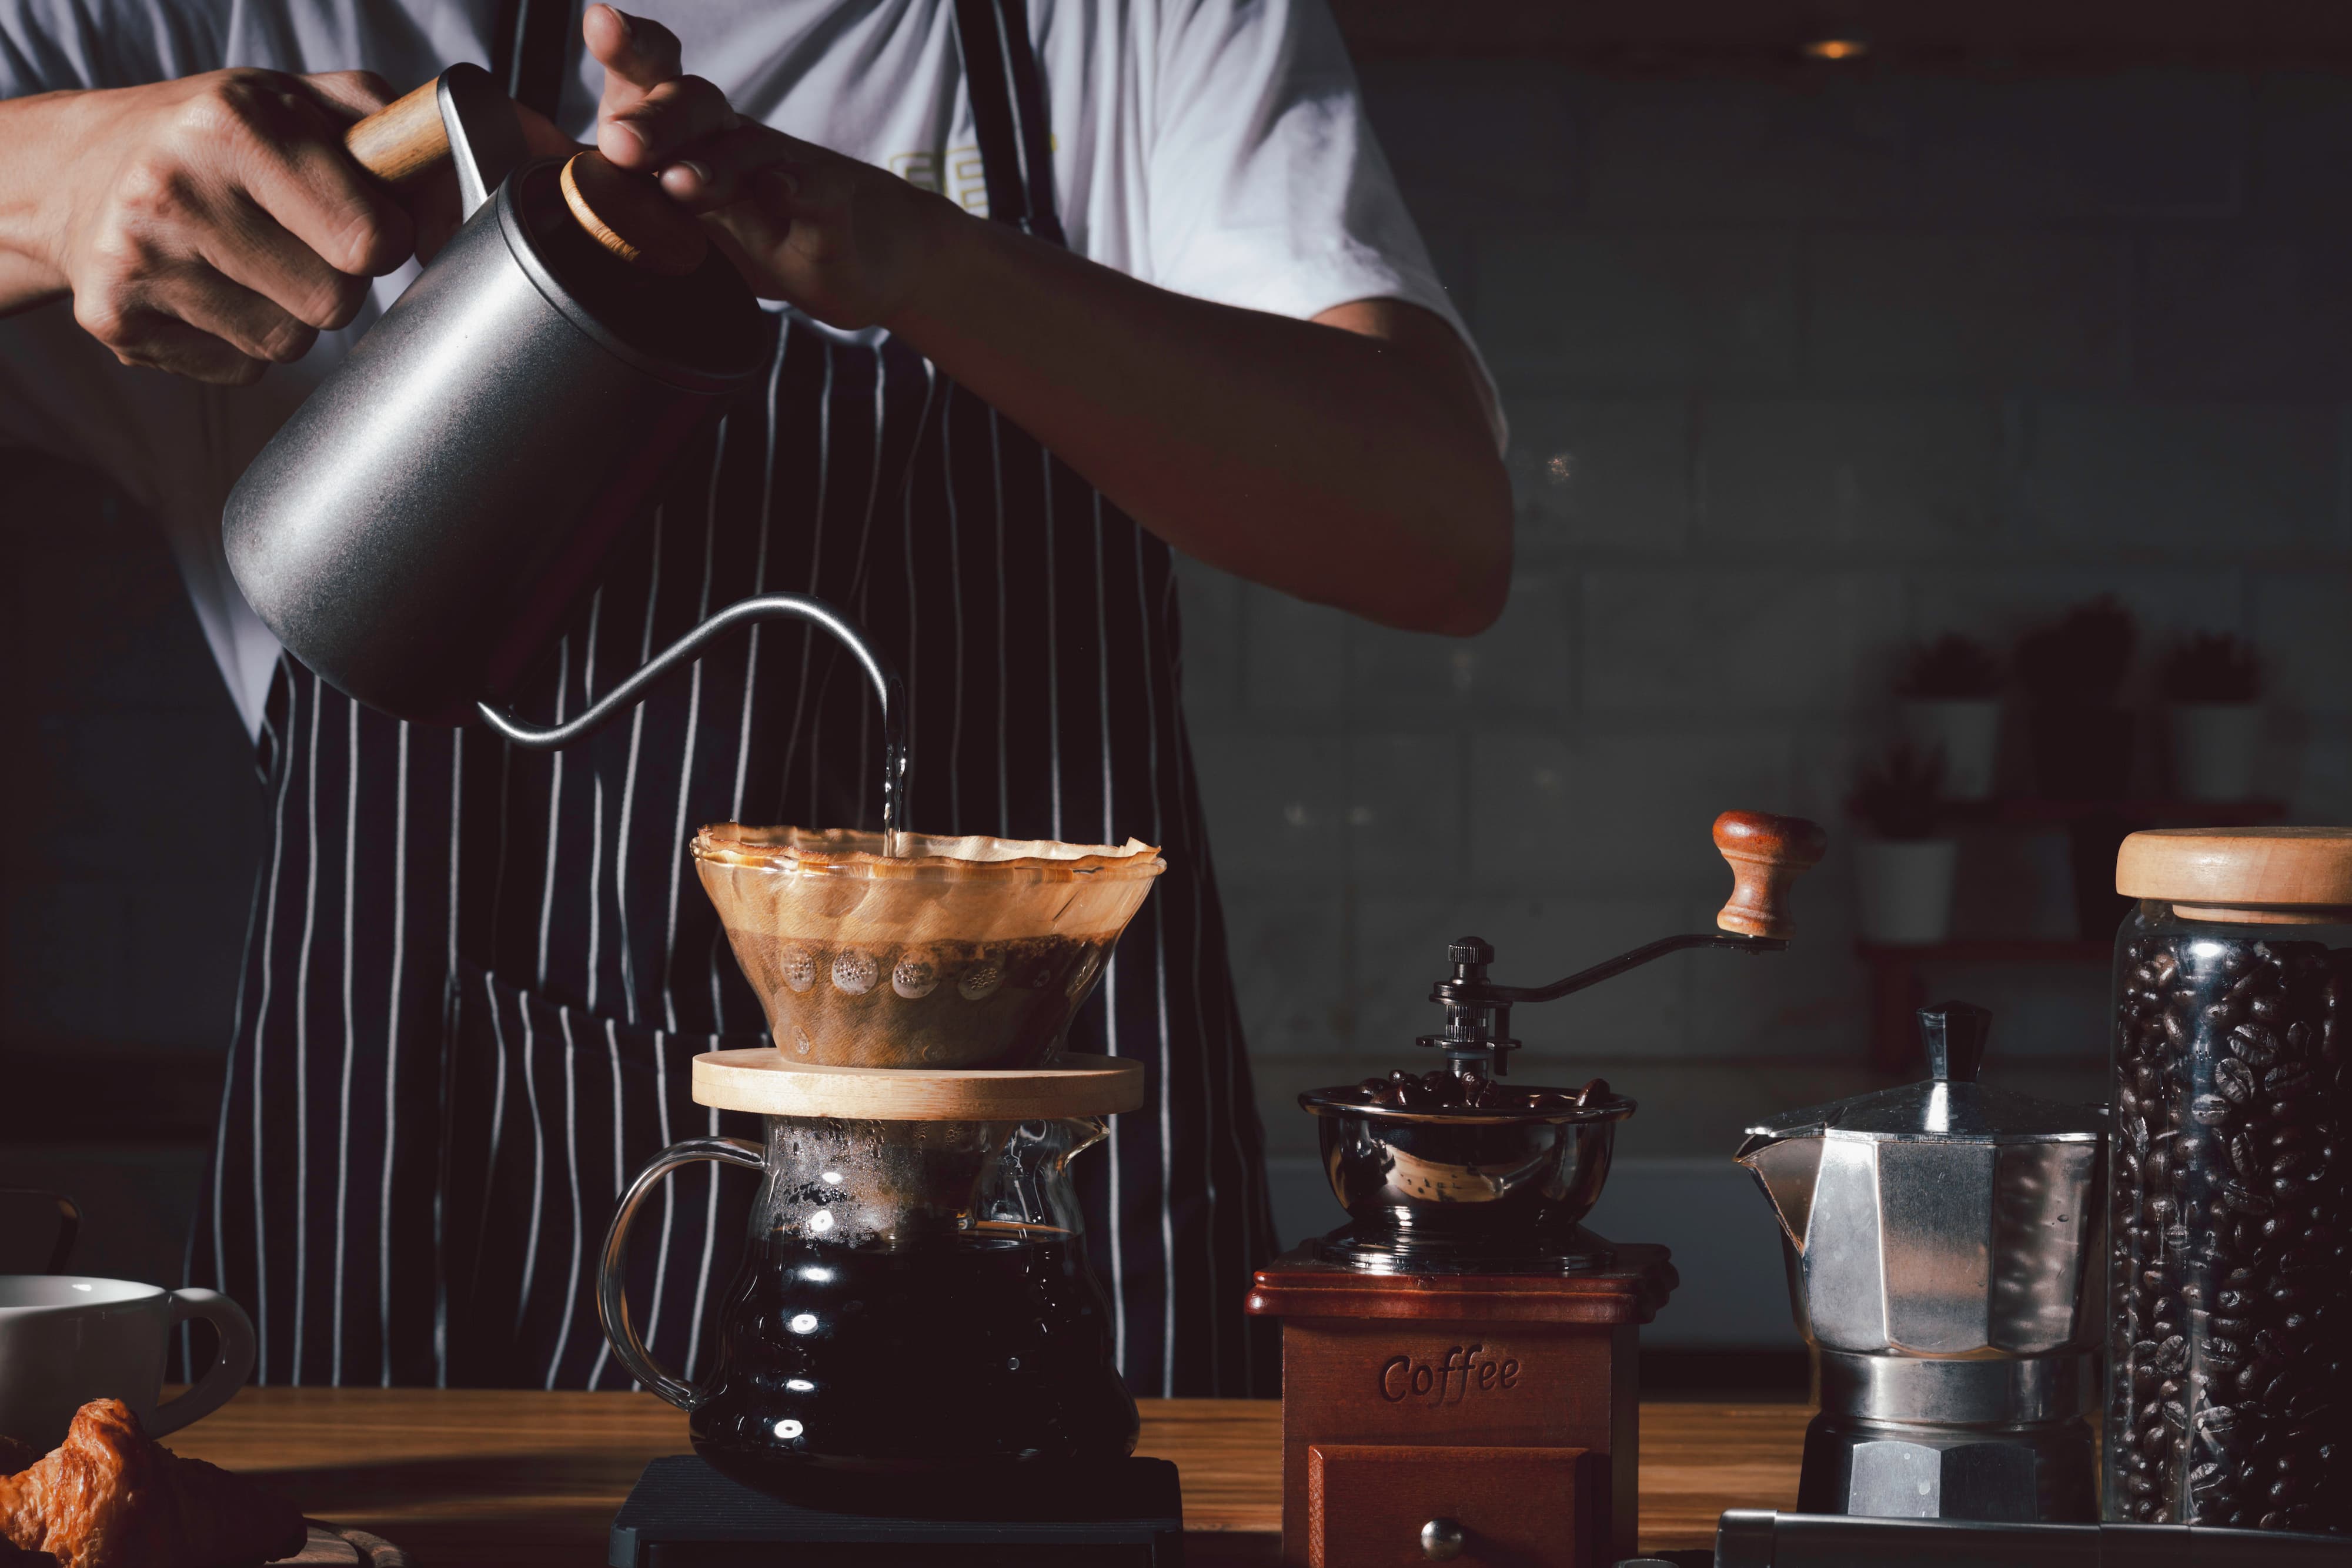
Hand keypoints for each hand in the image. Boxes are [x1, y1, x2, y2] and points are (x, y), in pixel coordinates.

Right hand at [1, 70, 418, 383]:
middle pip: (335, 304)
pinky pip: (240, 370)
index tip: (359, 220)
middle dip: (335, 279)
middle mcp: (175, 189)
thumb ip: (402, 139)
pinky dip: (237, 341)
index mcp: (232, 125)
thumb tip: (471, 211)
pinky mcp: (120, 321)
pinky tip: (206, 287)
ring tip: (244, 258)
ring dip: (288, 312)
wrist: (77, 169)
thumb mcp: (304, 102)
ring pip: (290, 344)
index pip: (370, 243)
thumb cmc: (217, 138)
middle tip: (292, 238)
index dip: (383, 240)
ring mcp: (140, 260)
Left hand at [584, 5, 961, 328]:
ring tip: (683, 186)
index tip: (602, 23)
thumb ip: (595, 177)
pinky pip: (812, 192)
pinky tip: (782, 192)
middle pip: (692, 101)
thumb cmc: (741, 224)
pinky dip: (795, 191)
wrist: (849, 253)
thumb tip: (513, 144)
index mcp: (678, 127)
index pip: (649, 73)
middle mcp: (725, 134)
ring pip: (743, 149)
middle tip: (623, 142)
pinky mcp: (826, 209)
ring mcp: (779, 168)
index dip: (628, 45)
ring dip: (712, 164)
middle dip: (656, 116)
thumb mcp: (663, 207)